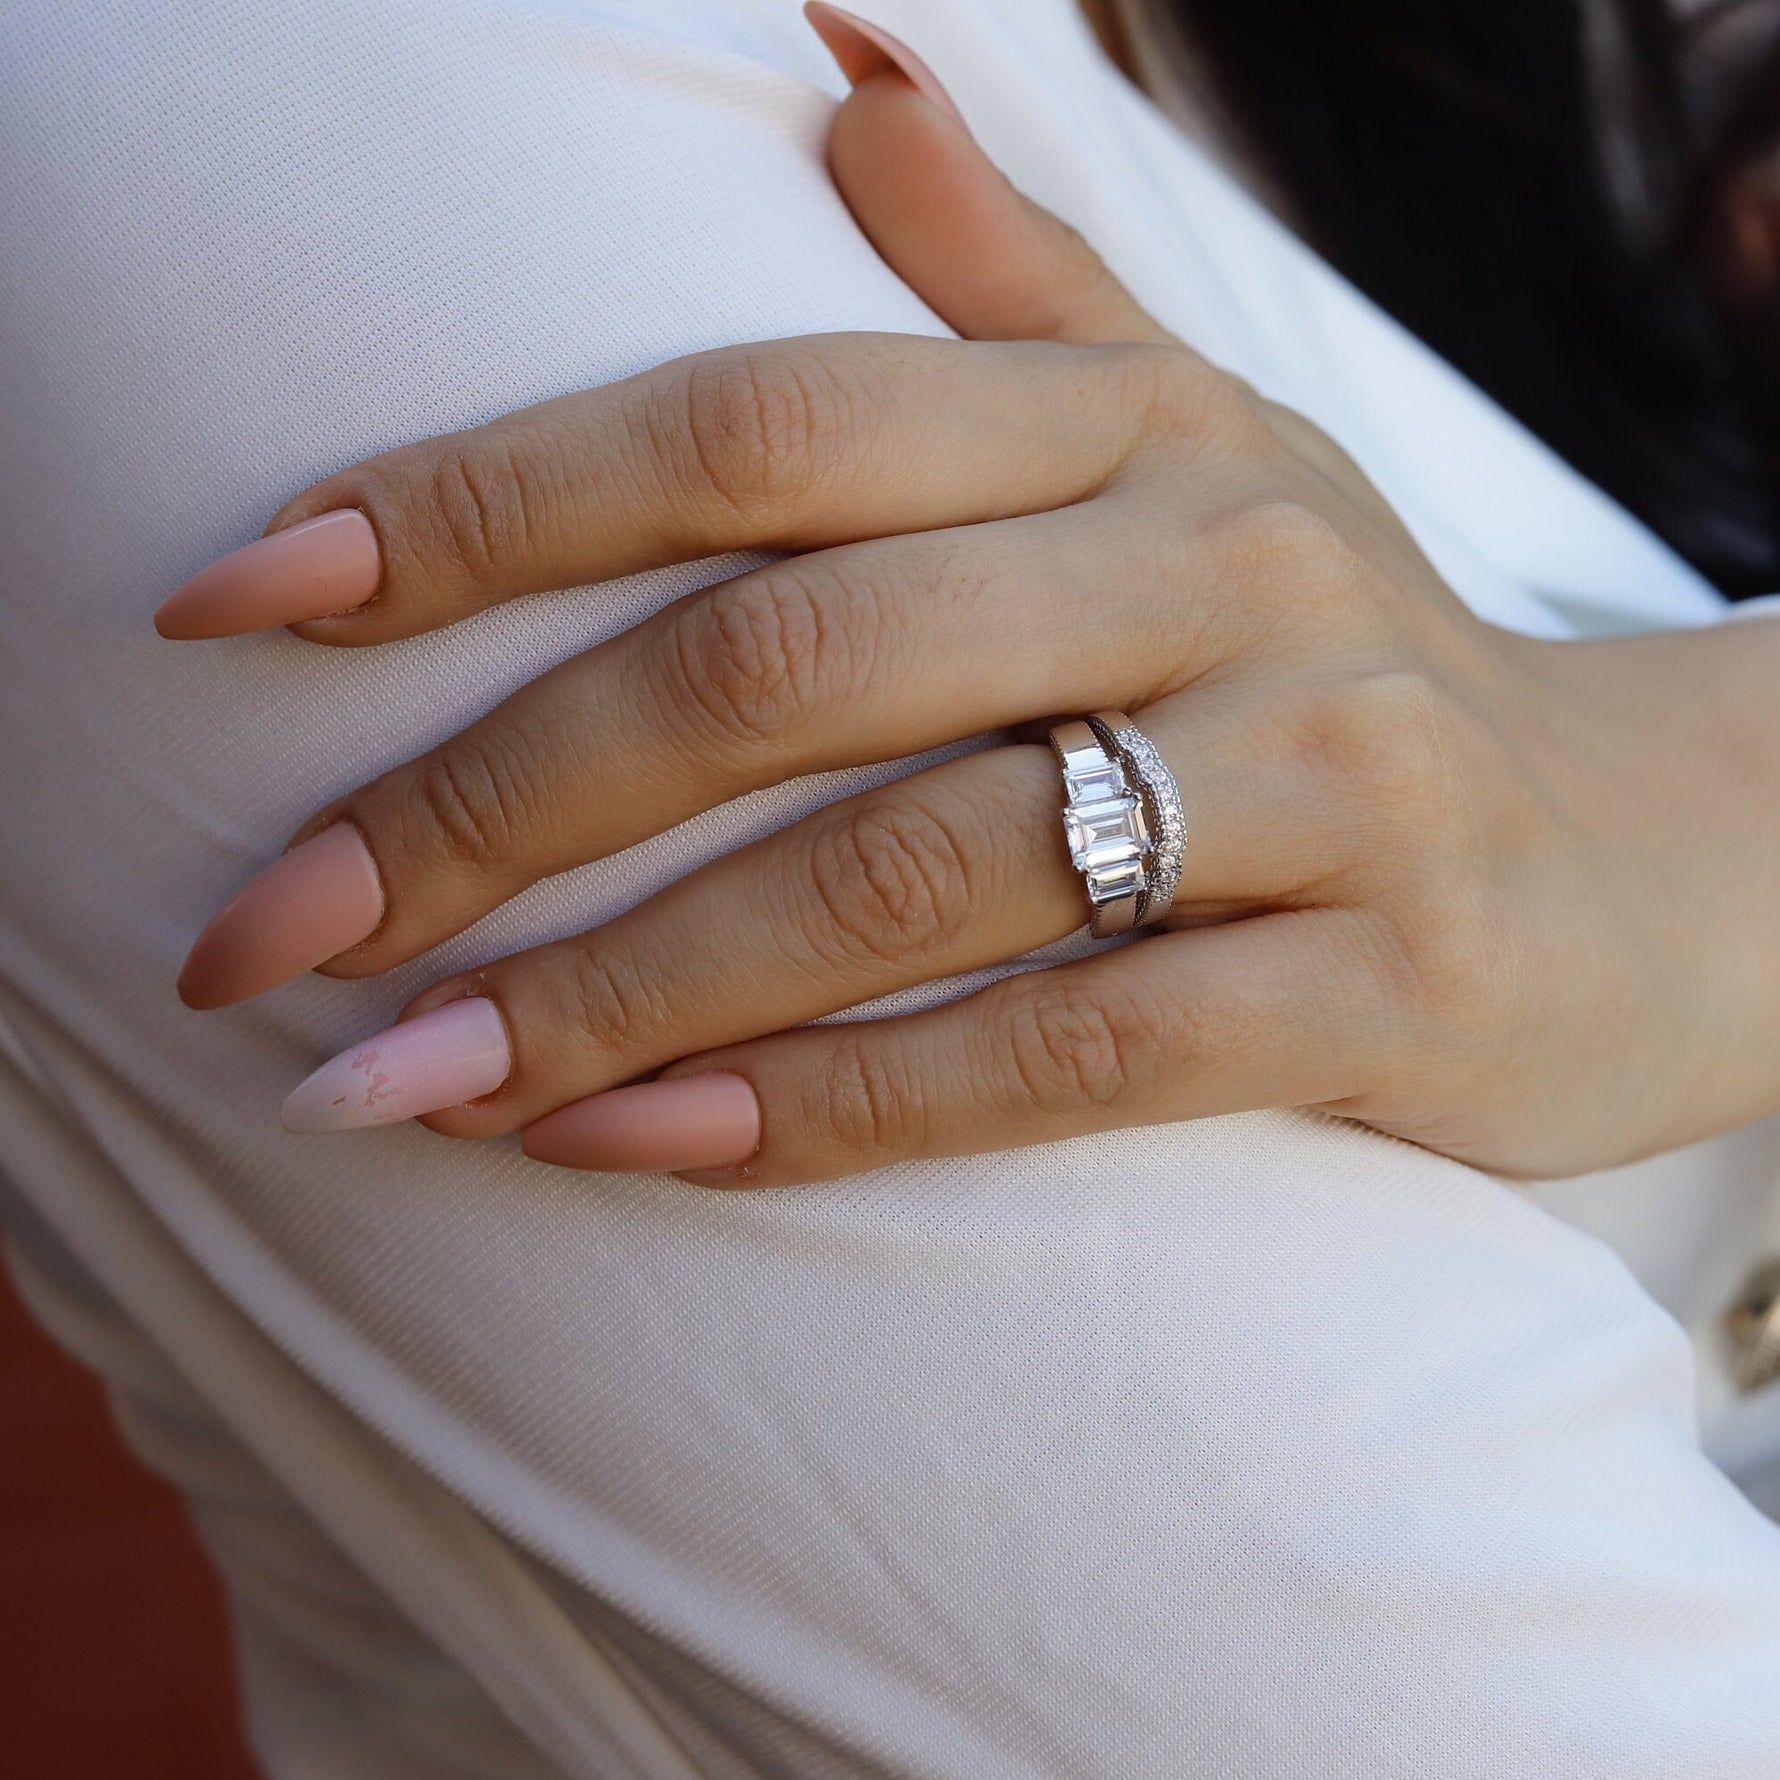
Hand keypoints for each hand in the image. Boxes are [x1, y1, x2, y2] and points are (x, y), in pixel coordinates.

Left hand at [161, 7, 1779, 1184]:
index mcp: (1126, 423)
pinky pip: (1060, 1055)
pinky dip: (830, 1108)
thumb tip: (829, 71)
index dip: (474, 506)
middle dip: (489, 803)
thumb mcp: (1193, 446)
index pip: (746, 426)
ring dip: (617, 990)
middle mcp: (1216, 563)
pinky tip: (642, 1147)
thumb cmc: (1341, 663)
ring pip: (902, 878)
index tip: (241, 605)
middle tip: (274, 931)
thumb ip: (1013, 279)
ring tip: (408, 1079)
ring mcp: (1317, 776)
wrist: (1648, 856)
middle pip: (782, 666)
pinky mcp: (1383, 984)